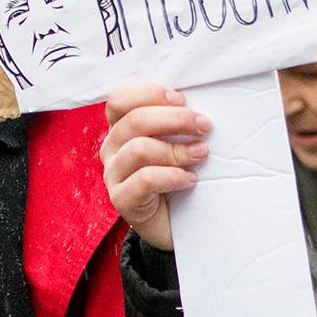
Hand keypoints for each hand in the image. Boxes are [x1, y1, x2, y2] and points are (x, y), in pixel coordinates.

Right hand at [102, 84, 210, 251]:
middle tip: (204, 125)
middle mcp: (112, 148)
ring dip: (176, 149)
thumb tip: (196, 106)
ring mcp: (113, 174)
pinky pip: (145, 180)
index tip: (182, 99)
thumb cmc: (178, 173)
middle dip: (175, 119)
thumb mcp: (176, 141)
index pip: (120, 99)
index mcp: (120, 127)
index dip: (150, 94)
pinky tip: (190, 179)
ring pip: (139, 149)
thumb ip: (176, 122)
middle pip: (134, 121)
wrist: (177, 223)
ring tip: (201, 153)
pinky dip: (172, 176)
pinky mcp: (121, 199)